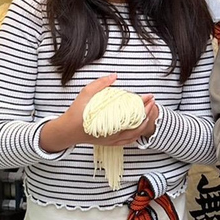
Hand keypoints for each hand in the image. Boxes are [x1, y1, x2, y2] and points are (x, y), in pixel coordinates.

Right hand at [39, 75, 156, 151]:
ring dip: (144, 122)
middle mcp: (113, 134)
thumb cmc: (76, 113)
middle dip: (148, 112)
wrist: (67, 132)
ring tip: (149, 111)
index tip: (149, 96)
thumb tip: (114, 76)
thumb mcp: (85, 94)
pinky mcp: (111, 144)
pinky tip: (140, 125)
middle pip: (137, 124)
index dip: (143, 104)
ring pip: (135, 134)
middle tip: (152, 100)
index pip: (132, 113)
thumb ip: (100, 84)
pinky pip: (129, 141)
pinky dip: (137, 133)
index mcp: (109, 122)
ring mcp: (112, 140)